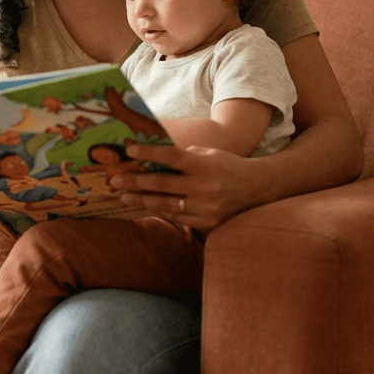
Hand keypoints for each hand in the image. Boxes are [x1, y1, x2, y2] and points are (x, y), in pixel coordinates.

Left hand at [109, 144, 258, 231]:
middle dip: (135, 182)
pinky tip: (146, 206)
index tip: (129, 150)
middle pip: (162, 184)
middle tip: (114, 180)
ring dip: (142, 200)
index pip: (172, 156)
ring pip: (166, 205)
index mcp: (204, 164)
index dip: (149, 153)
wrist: (258, 188)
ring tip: (123, 197)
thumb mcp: (209, 154)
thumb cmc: (227, 166)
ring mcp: (206, 207)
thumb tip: (153, 157)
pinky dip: (161, 211)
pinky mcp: (208, 222)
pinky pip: (178, 218)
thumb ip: (184, 156)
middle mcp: (205, 187)